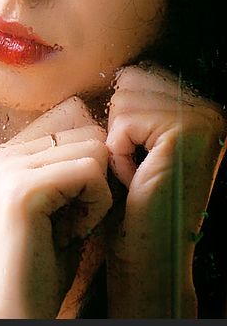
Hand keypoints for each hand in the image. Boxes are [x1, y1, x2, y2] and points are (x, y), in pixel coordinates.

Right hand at [0, 97, 111, 317]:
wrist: (12, 311)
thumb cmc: (40, 267)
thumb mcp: (58, 205)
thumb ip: (69, 165)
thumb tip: (97, 128)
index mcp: (4, 156)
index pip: (72, 121)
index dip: (89, 166)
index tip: (68, 208)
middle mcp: (1, 156)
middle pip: (87, 132)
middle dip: (96, 180)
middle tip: (69, 221)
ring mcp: (8, 169)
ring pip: (94, 150)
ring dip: (97, 195)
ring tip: (67, 227)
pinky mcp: (22, 189)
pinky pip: (91, 174)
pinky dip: (96, 208)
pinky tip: (71, 233)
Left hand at [105, 64, 225, 317]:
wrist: (146, 253)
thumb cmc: (129, 203)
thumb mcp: (131, 144)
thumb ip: (132, 106)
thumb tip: (113, 71)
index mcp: (200, 108)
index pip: (134, 75)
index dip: (117, 117)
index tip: (135, 157)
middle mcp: (211, 109)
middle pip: (127, 82)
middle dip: (117, 127)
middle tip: (135, 168)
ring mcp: (205, 119)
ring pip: (122, 100)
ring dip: (116, 142)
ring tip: (136, 175)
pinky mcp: (187, 132)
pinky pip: (123, 122)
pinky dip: (118, 153)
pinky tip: (137, 180)